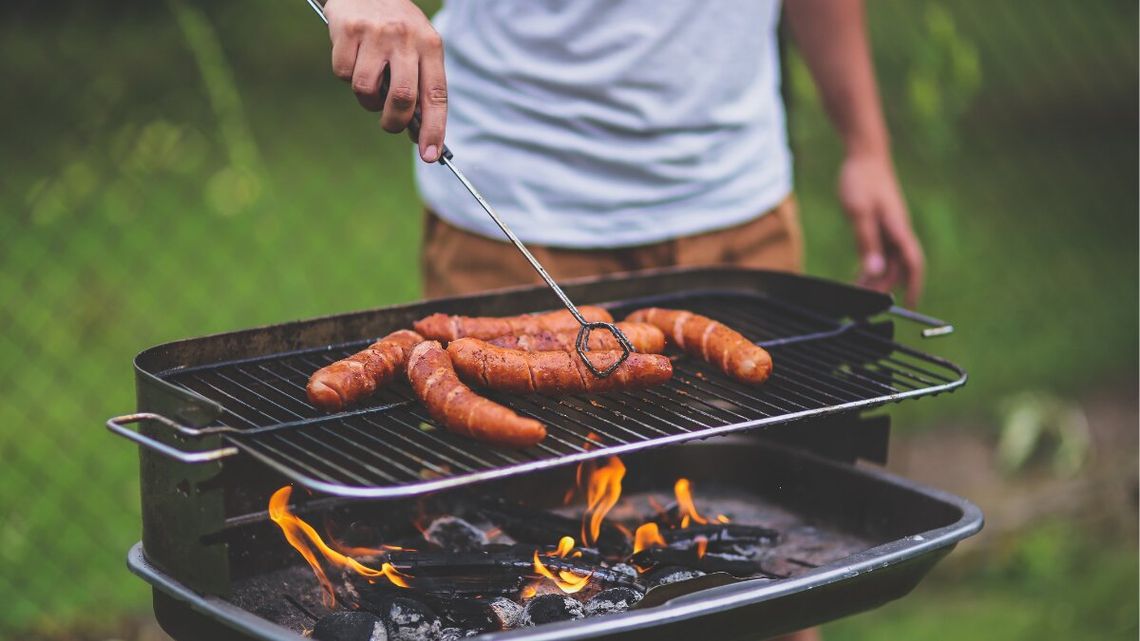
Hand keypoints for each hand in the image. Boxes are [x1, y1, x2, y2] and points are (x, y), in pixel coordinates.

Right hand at [325, 0, 446, 161]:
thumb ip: (420, 85)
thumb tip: (417, 133)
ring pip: (367, 90)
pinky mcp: (348, 30)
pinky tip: (353, 57)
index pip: (436, 95)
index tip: (430, 155)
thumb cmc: (397, 26)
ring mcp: (376, 33)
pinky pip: (343, 74)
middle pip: (401, 99)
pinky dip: (346, 74)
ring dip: (366, 99)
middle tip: (390, 124)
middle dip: (394, 122)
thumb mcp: (418, 46)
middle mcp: (405, 38)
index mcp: (430, 45)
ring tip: (370, 81)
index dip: (434, 129)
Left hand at [838, 152, 924, 307]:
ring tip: (857, 292)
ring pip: (889, 261)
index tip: (909, 306)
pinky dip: (872, 265)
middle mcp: (899, 231)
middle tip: (863, 303)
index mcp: (898, 229)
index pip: (913, 264)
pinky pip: (881, 251)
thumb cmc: (861, 180)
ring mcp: (892, 228)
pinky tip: (860, 274)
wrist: (864, 155)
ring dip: (876, 278)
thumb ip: (867, 242)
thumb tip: (875, 271)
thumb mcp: (859, 212)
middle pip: (898, 268)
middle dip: (884, 287)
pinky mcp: (883, 224)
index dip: (914, 286)